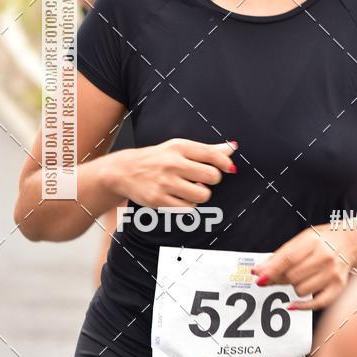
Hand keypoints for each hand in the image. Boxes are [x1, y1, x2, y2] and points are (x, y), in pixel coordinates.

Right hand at [104, 138, 237, 208]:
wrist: (124, 171)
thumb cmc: (157, 159)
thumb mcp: (178, 148)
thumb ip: (206, 150)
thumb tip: (232, 148)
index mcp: (179, 147)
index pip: (211, 154)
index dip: (225, 163)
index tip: (228, 168)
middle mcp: (172, 163)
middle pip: (211, 176)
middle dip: (213, 180)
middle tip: (204, 179)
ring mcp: (165, 183)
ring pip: (203, 195)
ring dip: (201, 194)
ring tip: (191, 189)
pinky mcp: (159, 200)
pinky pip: (189, 208)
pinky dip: (189, 205)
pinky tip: (181, 197)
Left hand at [251, 222, 356, 310]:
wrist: (354, 240)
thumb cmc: (325, 238)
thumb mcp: (303, 239)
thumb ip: (281, 254)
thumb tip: (259, 270)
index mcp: (313, 241)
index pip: (288, 258)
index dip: (271, 269)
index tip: (258, 277)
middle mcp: (324, 257)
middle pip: (293, 276)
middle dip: (280, 279)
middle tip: (277, 277)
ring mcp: (333, 273)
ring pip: (301, 290)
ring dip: (293, 287)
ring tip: (298, 278)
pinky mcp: (339, 287)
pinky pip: (316, 303)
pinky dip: (301, 306)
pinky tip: (292, 304)